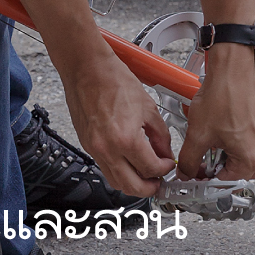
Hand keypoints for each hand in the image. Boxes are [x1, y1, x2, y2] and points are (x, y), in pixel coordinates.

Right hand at [60, 42, 175, 196]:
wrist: (87, 67)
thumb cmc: (113, 78)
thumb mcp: (148, 106)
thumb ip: (160, 135)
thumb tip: (165, 152)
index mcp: (126, 139)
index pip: (150, 169)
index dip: (164, 170)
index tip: (168, 165)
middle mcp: (108, 149)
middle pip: (132, 187)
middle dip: (150, 187)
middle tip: (158, 180)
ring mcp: (95, 149)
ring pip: (116, 182)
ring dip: (133, 183)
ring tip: (144, 173)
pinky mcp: (87, 145)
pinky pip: (105, 168)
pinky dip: (119, 171)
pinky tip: (128, 160)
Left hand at [176, 45, 254, 182]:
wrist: (231, 68)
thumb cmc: (223, 96)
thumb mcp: (198, 134)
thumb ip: (189, 160)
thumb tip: (186, 172)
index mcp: (251, 158)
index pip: (228, 181)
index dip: (208, 178)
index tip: (197, 172)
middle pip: (239, 171)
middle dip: (220, 167)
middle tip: (203, 158)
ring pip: (243, 154)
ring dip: (226, 152)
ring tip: (210, 138)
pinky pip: (246, 139)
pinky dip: (232, 139)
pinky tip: (218, 126)